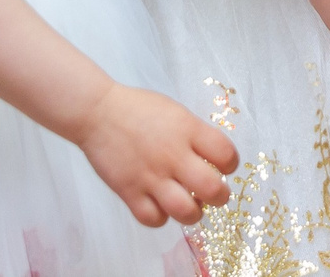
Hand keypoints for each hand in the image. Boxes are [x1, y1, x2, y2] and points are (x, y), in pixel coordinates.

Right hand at [66, 81, 237, 227]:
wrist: (98, 113)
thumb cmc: (139, 109)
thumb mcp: (176, 112)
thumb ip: (196, 135)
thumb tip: (215, 159)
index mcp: (187, 129)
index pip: (226, 154)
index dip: (231, 164)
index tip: (224, 165)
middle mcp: (172, 155)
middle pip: (212, 189)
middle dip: (220, 196)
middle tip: (214, 193)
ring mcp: (150, 176)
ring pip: (185, 212)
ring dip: (194, 212)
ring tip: (190, 204)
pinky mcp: (129, 192)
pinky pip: (154, 219)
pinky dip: (161, 217)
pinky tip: (161, 206)